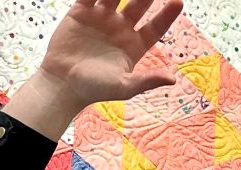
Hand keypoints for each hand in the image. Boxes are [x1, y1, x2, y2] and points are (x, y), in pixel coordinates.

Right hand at [3, 0, 182, 139]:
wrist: (62, 84)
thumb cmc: (94, 90)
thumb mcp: (124, 87)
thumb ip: (147, 81)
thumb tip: (173, 79)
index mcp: (133, 46)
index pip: (155, 27)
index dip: (166, 15)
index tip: (178, 2)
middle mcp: (120, 29)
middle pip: (139, 3)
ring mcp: (102, 18)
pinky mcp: (82, 11)